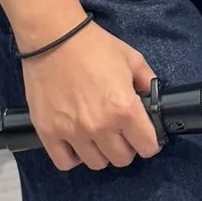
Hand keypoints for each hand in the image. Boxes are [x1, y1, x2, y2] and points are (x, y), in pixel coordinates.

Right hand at [23, 21, 159, 170]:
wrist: (53, 36)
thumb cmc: (91, 45)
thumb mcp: (131, 59)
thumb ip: (147, 82)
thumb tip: (153, 99)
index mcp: (124, 108)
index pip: (147, 147)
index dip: (150, 142)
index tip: (145, 135)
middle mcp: (100, 125)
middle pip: (122, 159)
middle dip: (126, 147)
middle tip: (121, 133)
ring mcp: (72, 131)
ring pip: (96, 163)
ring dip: (101, 152)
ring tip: (98, 136)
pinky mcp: (48, 131)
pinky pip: (64, 162)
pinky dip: (72, 157)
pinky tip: (76, 143)